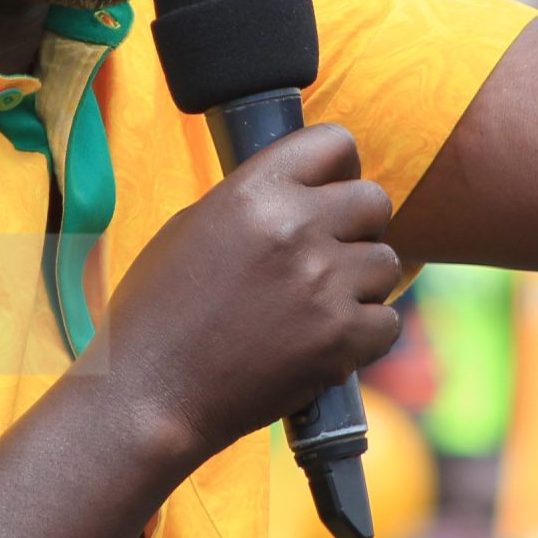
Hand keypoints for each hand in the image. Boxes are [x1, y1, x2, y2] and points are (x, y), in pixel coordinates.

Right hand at [100, 123, 401, 462]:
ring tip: (318, 306)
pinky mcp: (340, 338)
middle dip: (357, 227)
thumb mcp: (192, 228)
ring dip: (361, 284)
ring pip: (386, 262)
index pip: (335, 143)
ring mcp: (323, 284)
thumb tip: (303, 191)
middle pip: (374, 200)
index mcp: (254, 192)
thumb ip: (254, 201)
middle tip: (327, 256)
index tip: (328, 193)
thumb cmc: (157, 313)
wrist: (149, 394)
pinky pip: (388, 321)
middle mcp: (295, 228)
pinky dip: (365, 334)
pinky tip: (328, 342)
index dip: (337, 169)